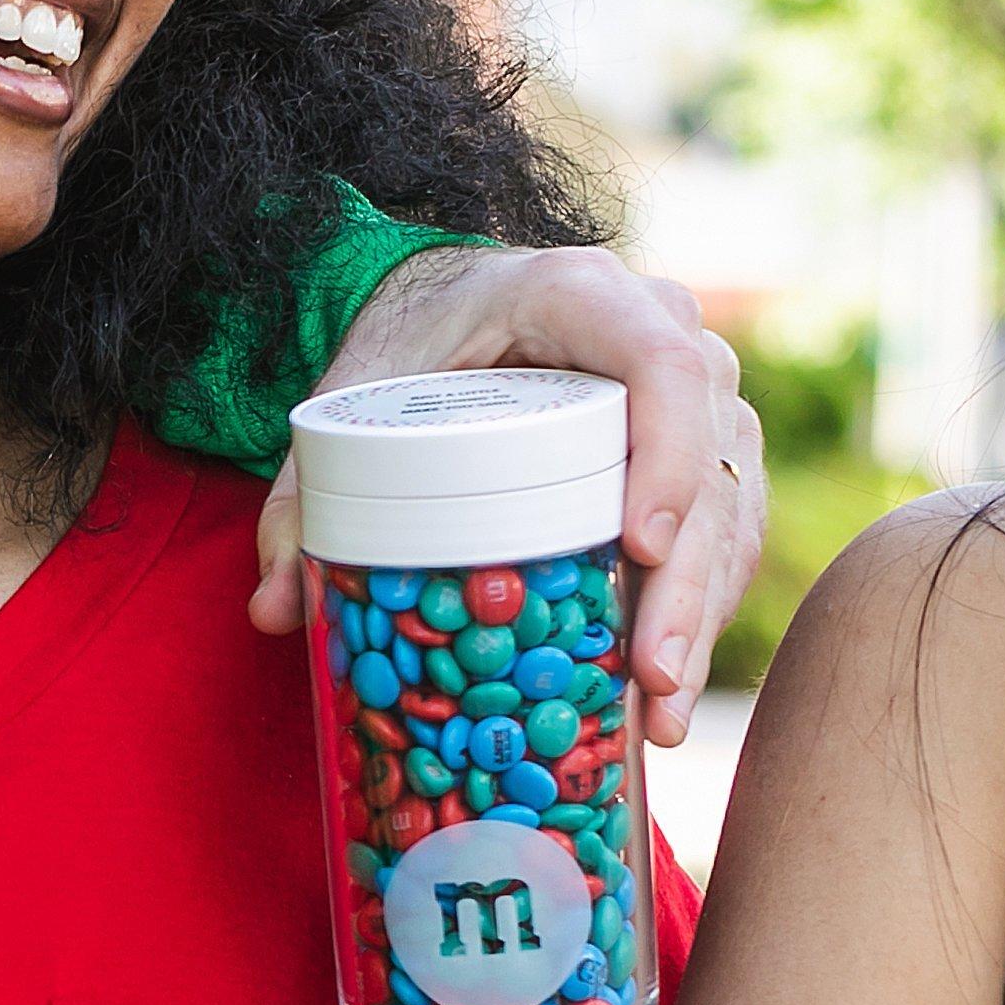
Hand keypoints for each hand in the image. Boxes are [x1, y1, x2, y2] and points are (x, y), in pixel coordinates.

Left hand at [251, 243, 765, 746]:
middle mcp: (662, 326)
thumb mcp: (350, 400)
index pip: (658, 365)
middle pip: (706, 453)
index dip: (664, 455)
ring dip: (702, 611)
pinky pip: (729, 524)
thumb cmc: (408, 344)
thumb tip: (276, 607)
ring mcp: (700, 386)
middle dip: (685, 579)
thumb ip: (305, 498)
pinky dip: (705, 605)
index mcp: (578, 293)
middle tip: (650, 675)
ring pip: (729, 501)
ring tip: (658, 710)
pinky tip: (666, 689)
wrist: (453, 303)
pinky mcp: (709, 441)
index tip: (638, 548)